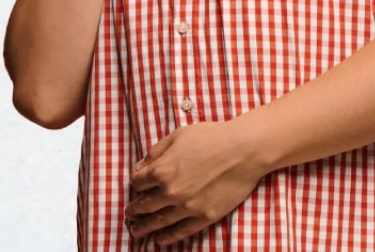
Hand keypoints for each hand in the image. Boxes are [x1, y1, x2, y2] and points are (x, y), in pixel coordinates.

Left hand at [124, 120, 266, 245]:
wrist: (246, 150)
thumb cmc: (214, 137)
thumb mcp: (179, 135)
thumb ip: (156, 151)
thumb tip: (142, 166)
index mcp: (161, 170)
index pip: (137, 182)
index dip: (135, 182)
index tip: (138, 184)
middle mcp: (170, 192)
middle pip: (143, 205)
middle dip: (133, 210)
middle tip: (129, 214)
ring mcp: (187, 207)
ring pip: (158, 222)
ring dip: (144, 228)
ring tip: (136, 231)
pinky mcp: (204, 216)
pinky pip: (181, 231)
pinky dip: (168, 237)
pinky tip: (160, 239)